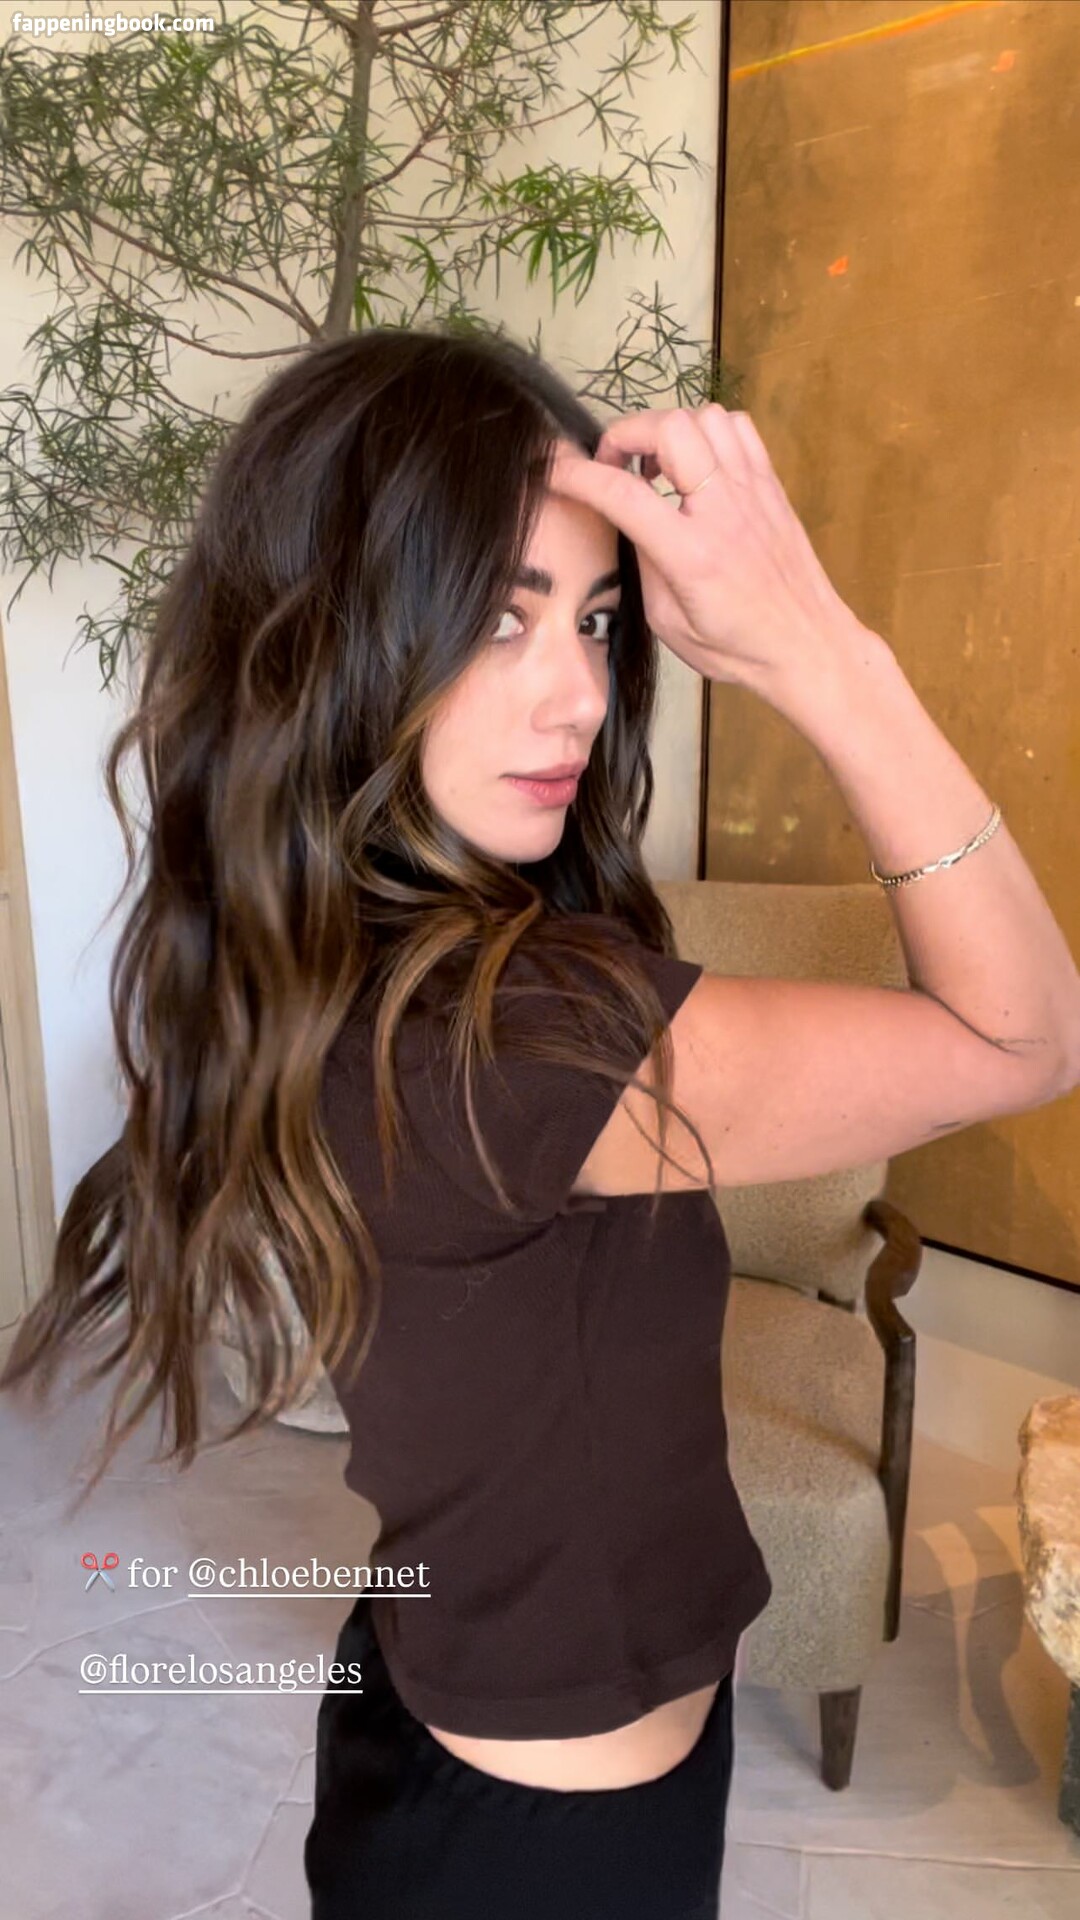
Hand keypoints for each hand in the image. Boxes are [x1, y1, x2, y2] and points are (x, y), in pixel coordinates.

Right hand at [548, 403, 862, 694]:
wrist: (808, 646)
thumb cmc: (737, 648)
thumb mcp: (669, 623)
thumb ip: (645, 564)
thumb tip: (629, 520)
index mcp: (692, 555)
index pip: (623, 495)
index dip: (577, 475)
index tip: (553, 471)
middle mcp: (725, 511)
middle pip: (670, 428)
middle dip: (627, 434)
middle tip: (615, 466)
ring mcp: (753, 491)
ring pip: (705, 416)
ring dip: (669, 431)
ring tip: (656, 467)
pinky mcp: (771, 485)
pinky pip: (738, 428)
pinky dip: (707, 432)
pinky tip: (695, 466)